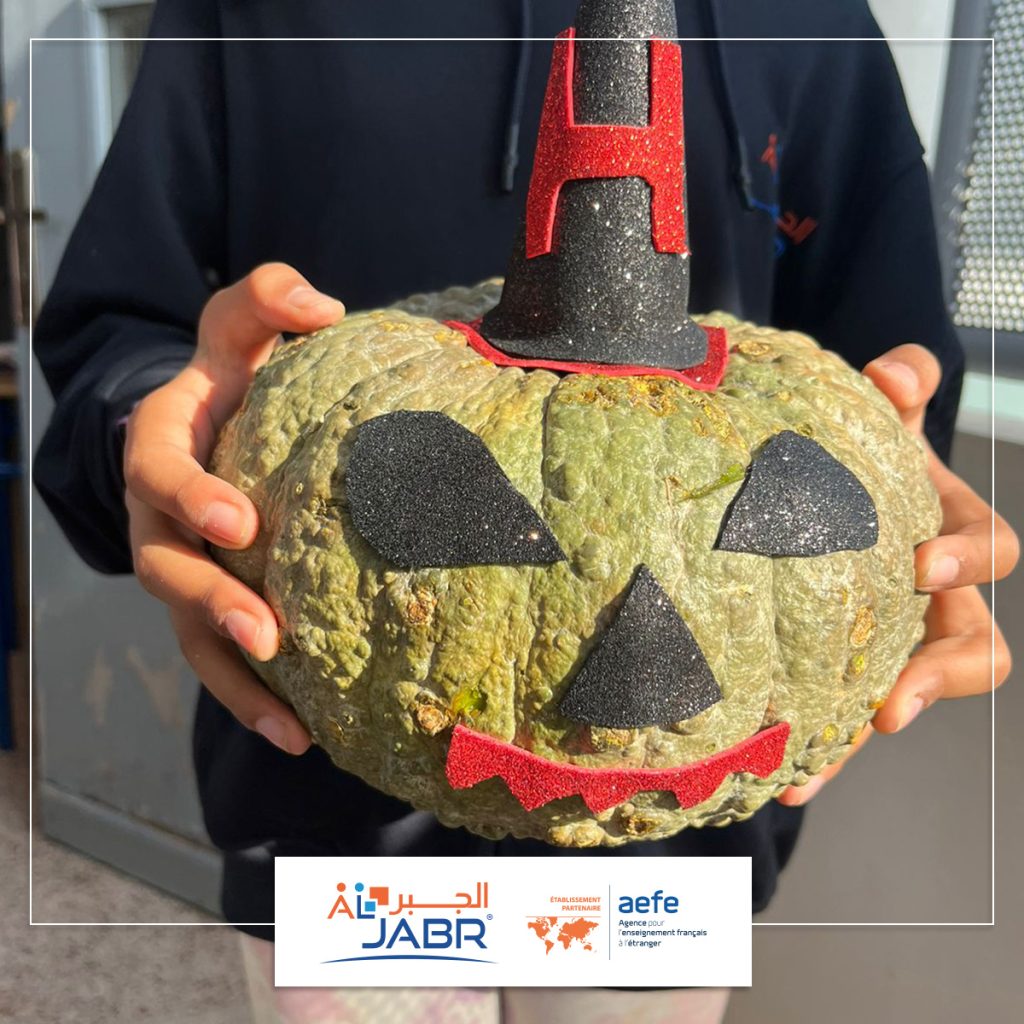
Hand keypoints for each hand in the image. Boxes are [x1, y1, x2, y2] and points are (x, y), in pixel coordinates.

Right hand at [124, 263, 345, 754]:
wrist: (213, 429)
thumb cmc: (232, 380)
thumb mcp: (239, 329)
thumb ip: (266, 300)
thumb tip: (322, 304)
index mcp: (161, 448)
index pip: (160, 473)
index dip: (191, 499)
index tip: (240, 524)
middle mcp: (160, 521)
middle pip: (169, 571)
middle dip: (212, 604)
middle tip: (264, 633)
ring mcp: (182, 572)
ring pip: (192, 635)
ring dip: (236, 677)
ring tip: (289, 719)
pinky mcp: (211, 609)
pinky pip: (223, 662)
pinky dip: (257, 699)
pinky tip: (303, 733)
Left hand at [778, 344, 1017, 805]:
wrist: (822, 482)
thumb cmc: (859, 448)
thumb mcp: (877, 413)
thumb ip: (898, 386)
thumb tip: (891, 371)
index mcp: (948, 528)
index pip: (986, 546)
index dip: (966, 556)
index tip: (922, 563)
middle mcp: (935, 594)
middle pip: (971, 646)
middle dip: (937, 674)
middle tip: (892, 700)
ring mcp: (896, 638)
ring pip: (906, 697)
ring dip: (870, 731)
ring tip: (823, 764)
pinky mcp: (853, 671)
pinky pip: (848, 717)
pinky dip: (826, 751)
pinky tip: (783, 780)